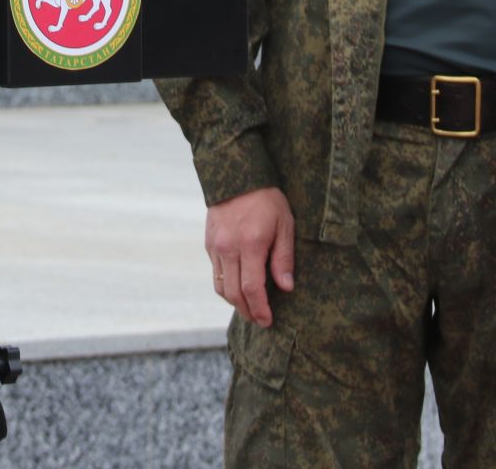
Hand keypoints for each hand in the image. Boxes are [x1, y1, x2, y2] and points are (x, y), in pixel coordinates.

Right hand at [205, 187, 294, 325]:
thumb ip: (283, 257)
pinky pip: (215, 273)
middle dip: (247, 311)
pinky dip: (226, 286)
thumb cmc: (267, 199)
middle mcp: (229, 248)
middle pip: (233, 293)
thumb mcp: (285, 224)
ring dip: (234, 302)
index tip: (268, 321)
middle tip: (260, 320)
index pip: (252, 288)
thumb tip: (286, 287)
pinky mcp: (209, 243)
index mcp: (250, 244)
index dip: (260, 309)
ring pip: (220, 287)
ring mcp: (216, 246)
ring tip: (249, 308)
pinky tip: (239, 286)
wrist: (237, 174)